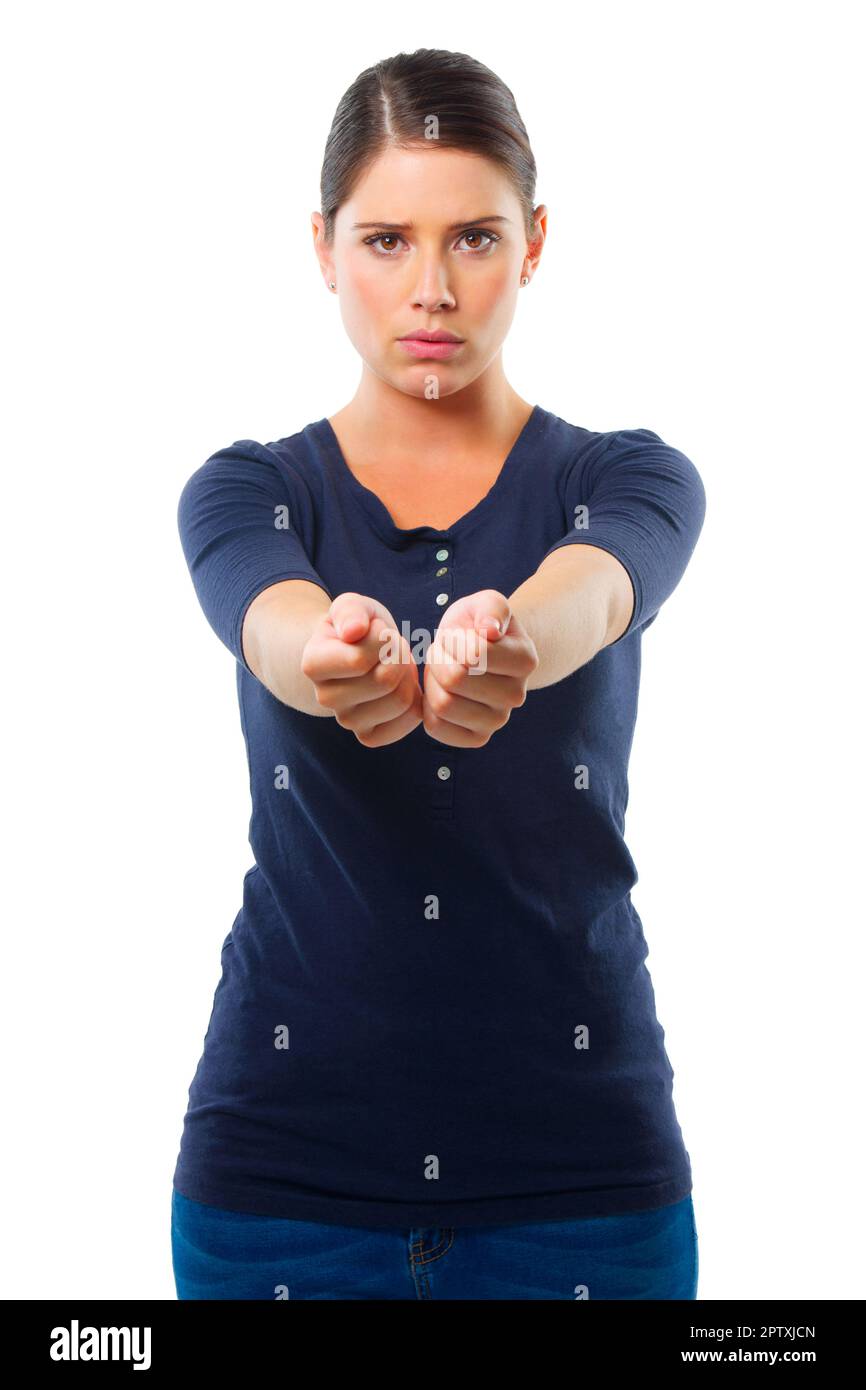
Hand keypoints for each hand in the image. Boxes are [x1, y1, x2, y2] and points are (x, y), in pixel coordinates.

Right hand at [300, 593, 422, 746]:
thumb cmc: (356, 627)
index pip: (360, 659)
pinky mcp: (368, 735)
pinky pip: (410, 720)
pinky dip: (415, 699)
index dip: (383, 639)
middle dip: (399, 655)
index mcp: (313, 664)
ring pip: (401, 700)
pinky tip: (401, 686)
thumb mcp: (352, 606)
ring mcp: (346, 721)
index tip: (378, 630)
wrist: (355, 653)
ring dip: (408, 675)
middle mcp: (324, 698)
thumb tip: (352, 631)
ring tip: (394, 663)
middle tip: (391, 647)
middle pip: (386, 681)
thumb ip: (350, 611)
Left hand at [421, 590, 538, 746]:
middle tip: (445, 652)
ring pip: (443, 705)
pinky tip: (440, 691)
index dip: (452, 640)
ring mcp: (498, 721)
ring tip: (443, 668)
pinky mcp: (477, 738)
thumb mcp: (487, 603)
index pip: (472, 655)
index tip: (456, 636)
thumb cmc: (480, 625)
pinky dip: (428, 707)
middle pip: (454, 680)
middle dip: (439, 659)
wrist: (483, 653)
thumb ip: (493, 607)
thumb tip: (491, 630)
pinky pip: (436, 728)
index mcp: (524, 661)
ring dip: (432, 682)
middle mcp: (517, 696)